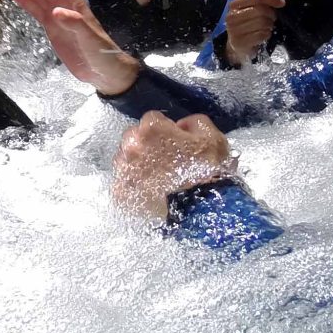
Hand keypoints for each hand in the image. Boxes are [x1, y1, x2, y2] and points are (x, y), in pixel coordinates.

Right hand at [0, 0, 140, 95]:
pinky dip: (24, 1)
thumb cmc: (100, 52)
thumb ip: (75, 23)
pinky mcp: (52, 28)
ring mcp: (56, 16)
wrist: (103, 70)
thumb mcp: (90, 38)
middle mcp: (63, 4)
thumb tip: (56, 11)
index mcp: (73, 1)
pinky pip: (36, 10)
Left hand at [110, 112, 235, 220]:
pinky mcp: (120, 192)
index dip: (166, 131)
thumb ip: (193, 123)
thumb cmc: (207, 174)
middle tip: (165, 161)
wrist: (200, 212)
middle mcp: (131, 144)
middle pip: (135, 137)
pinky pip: (124, 183)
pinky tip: (150, 193)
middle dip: (148, 145)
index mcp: (151, 127)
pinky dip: (134, 186)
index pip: (153, 120)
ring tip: (158, 179)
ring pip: (127, 159)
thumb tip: (180, 127)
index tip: (174, 143)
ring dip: (139, 164)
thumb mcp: (213, 138)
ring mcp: (123, 169)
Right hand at [219, 0, 285, 67]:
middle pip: (260, 10)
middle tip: (272, 18)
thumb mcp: (252, 7)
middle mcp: (232, 16)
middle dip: (271, 14)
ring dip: (269, 25)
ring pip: (262, 23)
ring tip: (267, 26)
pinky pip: (261, 35)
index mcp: (234, 5)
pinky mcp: (240, 43)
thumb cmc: (246, 23)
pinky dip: (266, 34)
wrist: (236, 46)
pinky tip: (264, 34)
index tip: (282, 2)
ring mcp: (234, 31)